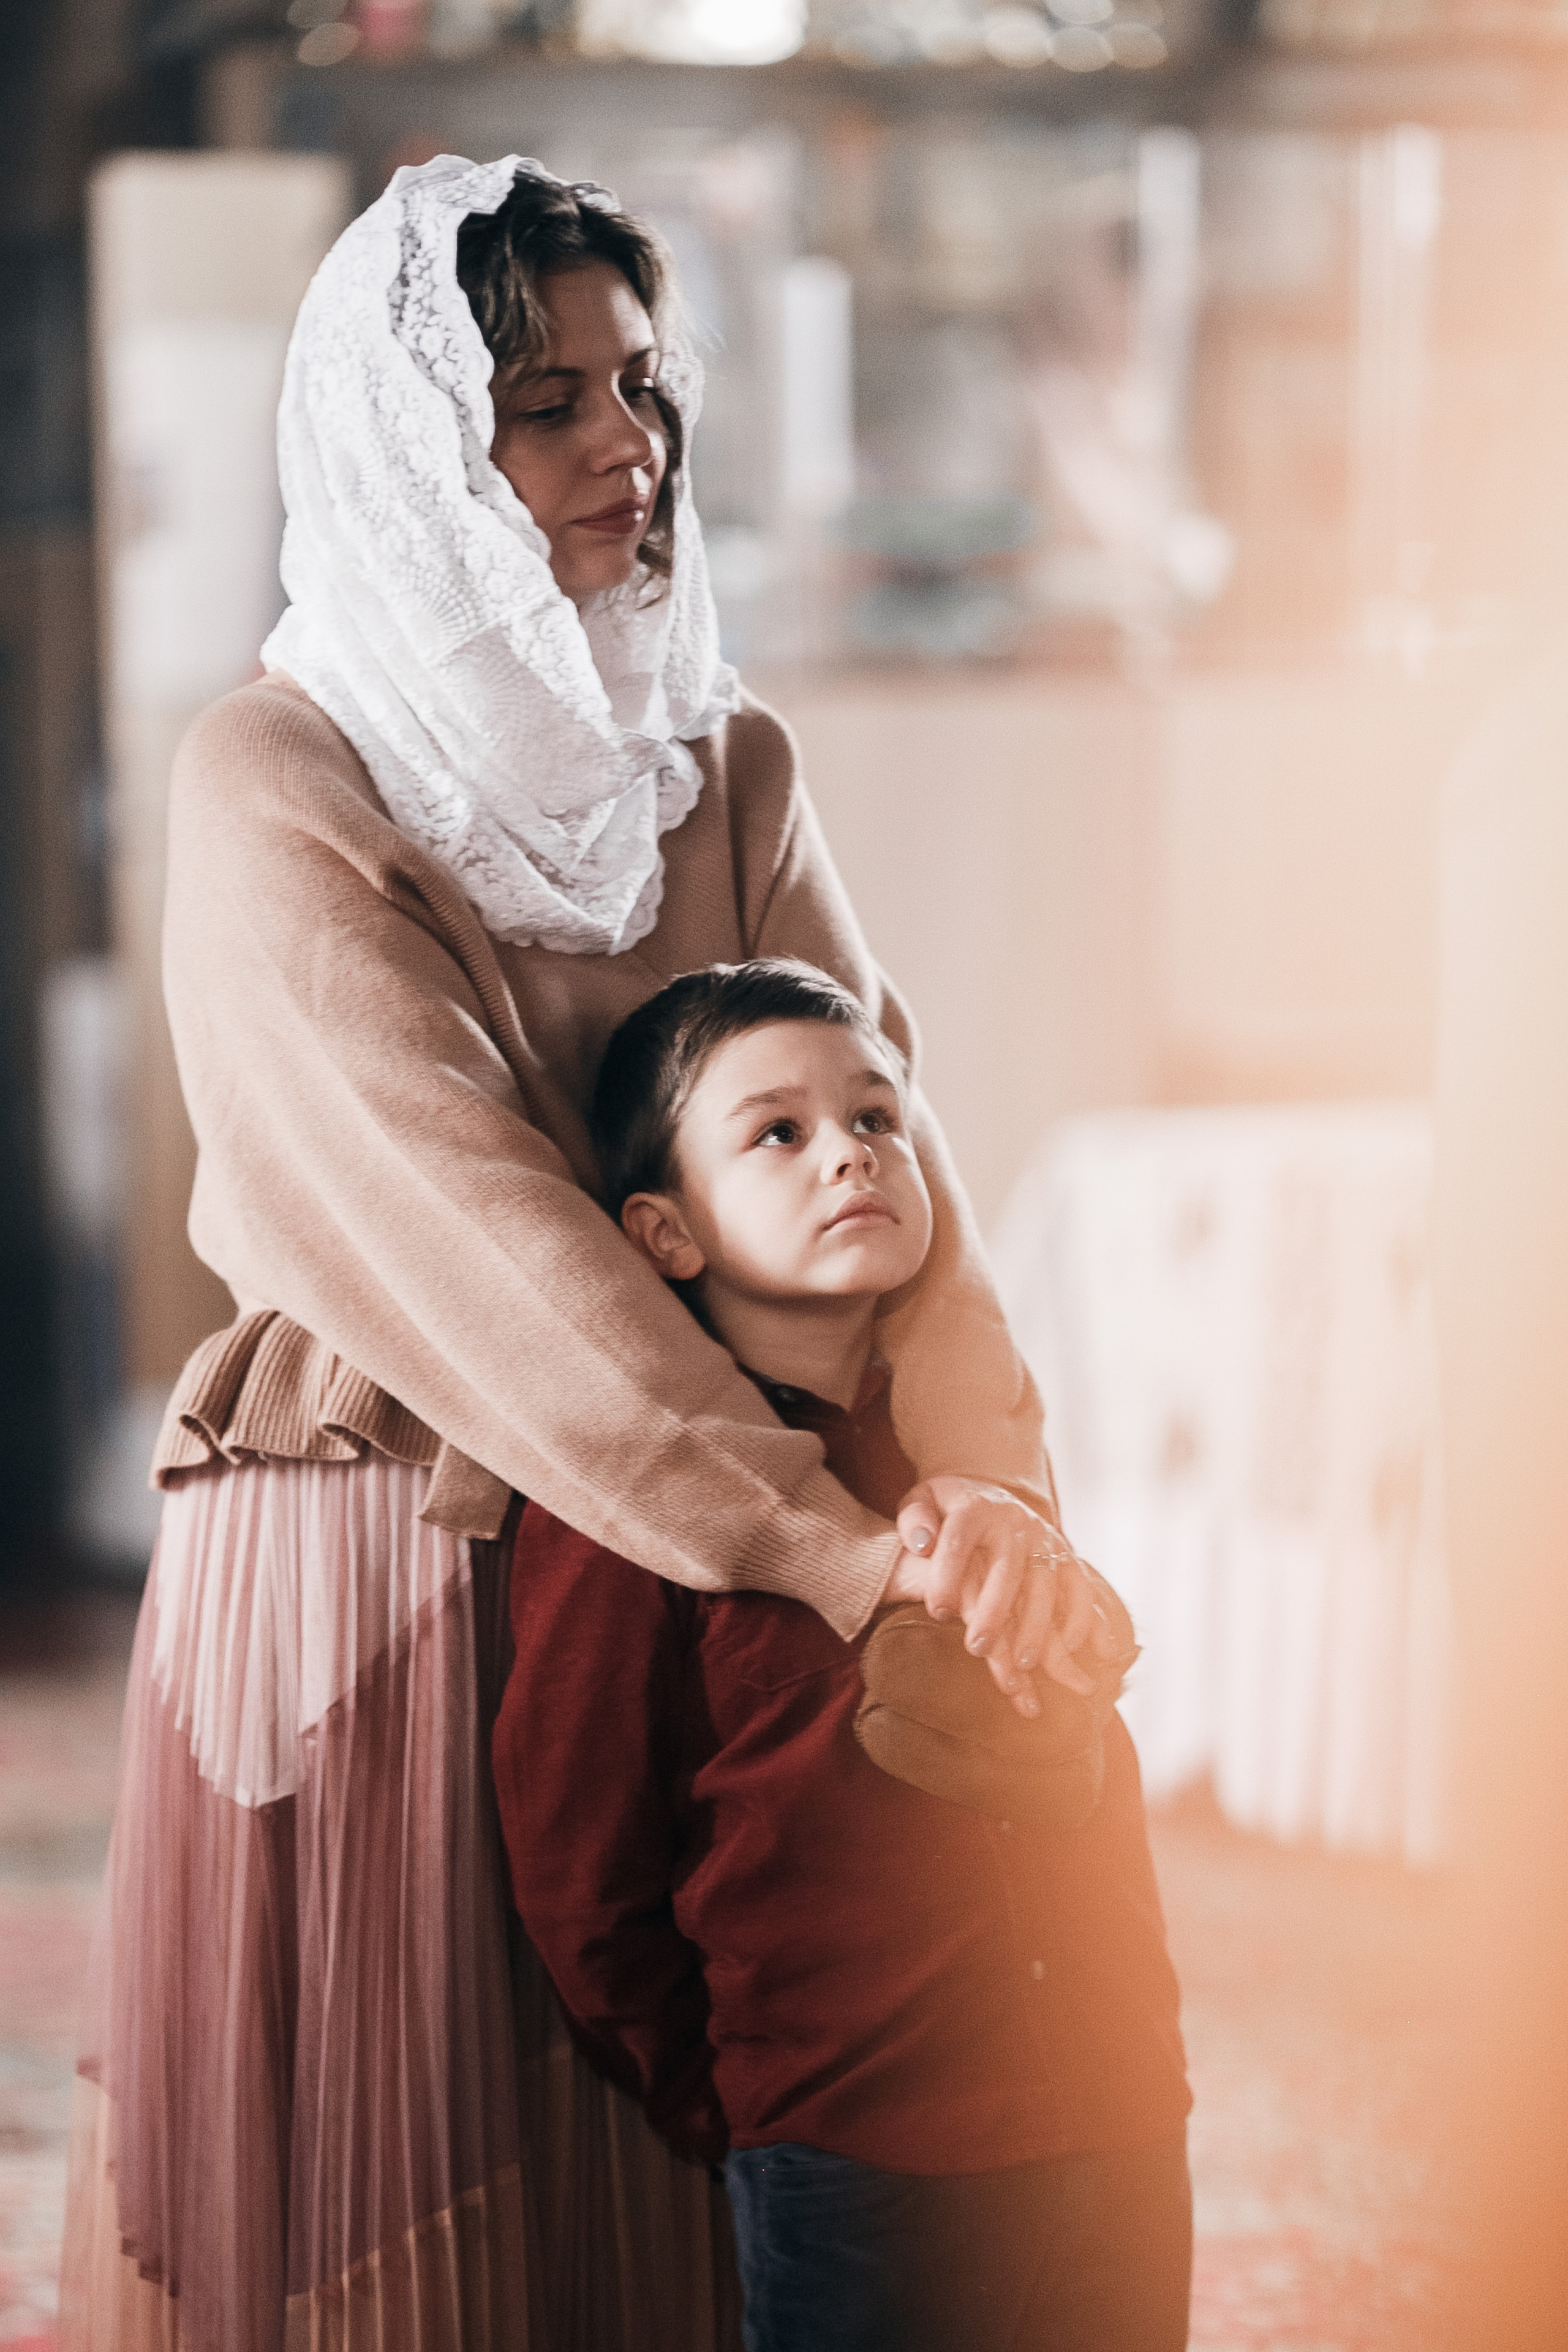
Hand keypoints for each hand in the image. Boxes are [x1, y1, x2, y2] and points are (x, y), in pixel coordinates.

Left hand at [884, 1476, 1114, 1715]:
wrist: (995, 1498)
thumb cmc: (949, 1511)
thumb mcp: (924, 1500)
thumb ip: (914, 1518)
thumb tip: (922, 1544)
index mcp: (974, 1507)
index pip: (958, 1539)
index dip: (947, 1575)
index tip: (936, 1611)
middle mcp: (1014, 1522)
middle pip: (1007, 1568)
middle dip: (994, 1611)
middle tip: (977, 1648)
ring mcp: (1044, 1540)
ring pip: (1045, 1584)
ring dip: (1036, 1625)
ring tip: (1022, 1663)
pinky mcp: (1066, 1557)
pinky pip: (1080, 1586)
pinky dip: (1080, 1616)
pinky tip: (1071, 1648)